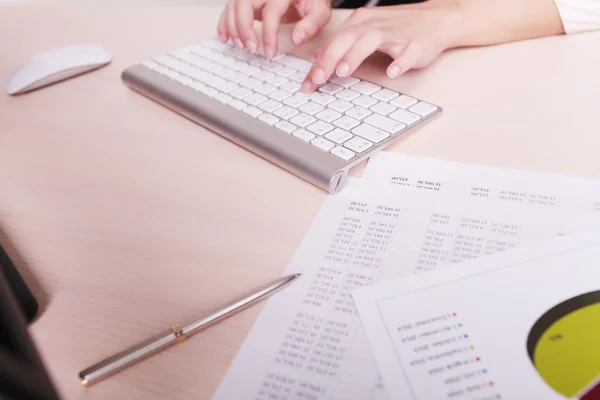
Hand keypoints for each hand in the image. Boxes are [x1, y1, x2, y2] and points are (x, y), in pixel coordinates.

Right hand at [217, 0, 332, 59]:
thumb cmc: (310, 0)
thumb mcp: (319, 10)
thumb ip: (311, 24)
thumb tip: (297, 39)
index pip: (271, 12)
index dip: (269, 35)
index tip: (270, 54)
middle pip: (244, 3)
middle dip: (244, 28)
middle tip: (250, 49)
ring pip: (233, 4)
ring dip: (232, 27)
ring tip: (240, 46)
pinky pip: (229, 7)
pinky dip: (224, 22)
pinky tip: (225, 37)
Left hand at [301, 0, 463, 91]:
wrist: (437, 19)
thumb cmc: (398, 28)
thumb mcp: (365, 33)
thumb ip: (342, 45)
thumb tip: (318, 59)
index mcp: (360, 22)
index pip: (334, 42)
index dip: (318, 63)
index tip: (307, 84)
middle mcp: (375, 25)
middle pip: (347, 38)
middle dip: (330, 58)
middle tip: (317, 79)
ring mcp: (397, 33)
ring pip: (373, 39)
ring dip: (356, 54)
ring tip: (343, 71)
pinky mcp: (417, 44)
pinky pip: (408, 51)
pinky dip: (401, 61)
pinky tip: (393, 71)